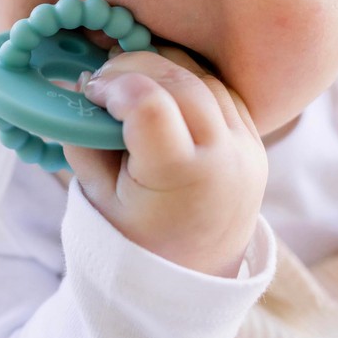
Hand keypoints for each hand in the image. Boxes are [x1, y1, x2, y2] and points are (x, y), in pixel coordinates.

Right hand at [65, 47, 266, 276]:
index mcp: (182, 177)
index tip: (90, 94)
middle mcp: (225, 157)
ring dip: (160, 67)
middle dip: (131, 66)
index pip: (148, 103)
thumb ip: (82, 139)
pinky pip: (220, 89)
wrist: (196, 271)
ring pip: (202, 75)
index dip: (112, 84)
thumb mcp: (95, 194)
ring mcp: (247, 146)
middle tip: (102, 82)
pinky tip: (160, 94)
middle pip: (177, 79)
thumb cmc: (135, 237)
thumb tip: (81, 84)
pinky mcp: (255, 139)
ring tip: (129, 86)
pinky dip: (186, 80)